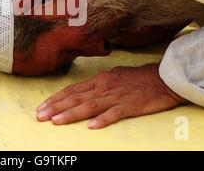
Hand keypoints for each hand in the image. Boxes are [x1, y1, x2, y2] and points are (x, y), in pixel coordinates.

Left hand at [36, 63, 186, 128]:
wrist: (163, 77)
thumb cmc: (138, 78)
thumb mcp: (114, 76)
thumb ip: (99, 84)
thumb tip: (84, 91)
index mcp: (99, 79)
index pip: (72, 90)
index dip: (55, 99)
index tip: (42, 107)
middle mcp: (104, 87)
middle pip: (76, 98)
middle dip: (56, 107)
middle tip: (40, 116)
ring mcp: (116, 96)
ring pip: (89, 106)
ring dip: (71, 114)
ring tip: (55, 121)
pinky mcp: (130, 105)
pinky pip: (115, 113)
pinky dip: (102, 120)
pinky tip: (91, 126)